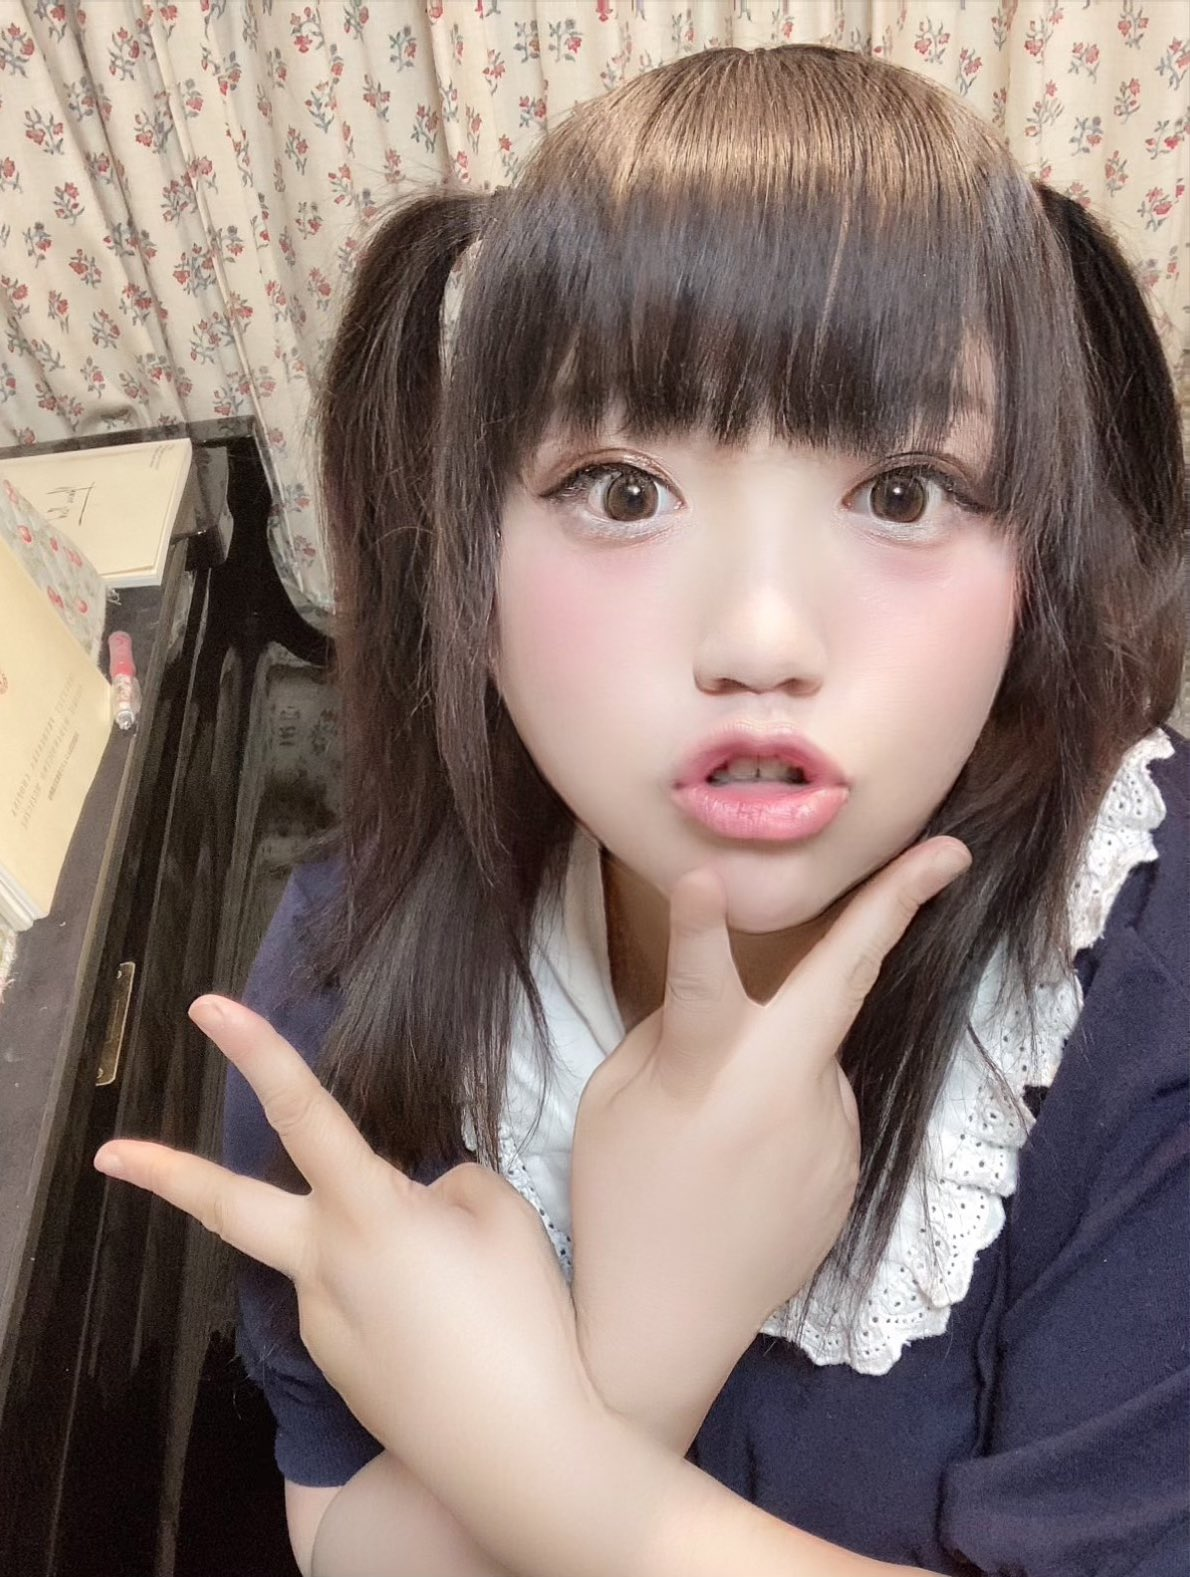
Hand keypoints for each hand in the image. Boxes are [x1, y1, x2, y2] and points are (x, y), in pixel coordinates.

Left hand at [94, 997, 600, 1564]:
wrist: (520, 1452)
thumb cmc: (519, 1321)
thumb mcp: (504, 1217)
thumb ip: (449, 1185)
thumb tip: (420, 1199)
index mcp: (368, 1215)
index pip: (305, 1114)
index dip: (258, 1054)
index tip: (208, 1009)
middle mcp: (323, 1265)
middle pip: (228, 1208)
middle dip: (165, 1175)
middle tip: (107, 1154)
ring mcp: (319, 1323)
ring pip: (326, 1255)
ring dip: (377, 1251)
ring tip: (466, 1295)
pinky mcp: (337, 1366)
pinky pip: (353, 1304)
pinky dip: (392, 1298)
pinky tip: (446, 1328)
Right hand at [570, 836, 970, 1448]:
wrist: (671, 1322)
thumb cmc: (621, 1200)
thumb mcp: (613, 1103)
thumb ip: (669, 1032)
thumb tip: (725, 998)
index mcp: (705, 1074)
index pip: (699, 985)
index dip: (697, 931)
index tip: (702, 878)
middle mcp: (783, 1095)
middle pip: (843, 982)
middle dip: (898, 904)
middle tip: (949, 852)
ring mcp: (831, 1134)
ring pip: (813, 1057)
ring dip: (783, 1061)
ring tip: (722, 1144)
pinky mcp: (852, 1170)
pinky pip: (820, 1109)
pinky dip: (786, 1114)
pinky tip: (746, 1173)